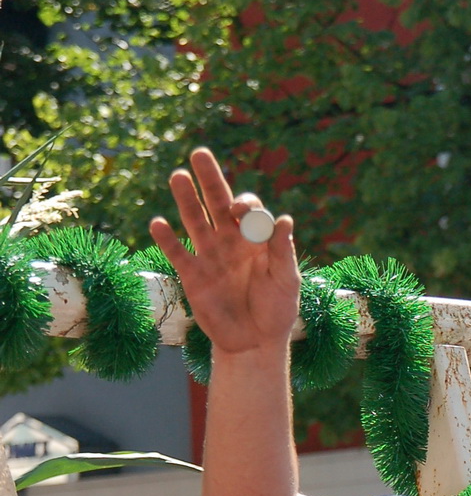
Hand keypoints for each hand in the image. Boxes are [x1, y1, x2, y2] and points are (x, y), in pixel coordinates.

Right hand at [148, 147, 301, 357]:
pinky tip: (158, 223)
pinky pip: (177, 253)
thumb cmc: (277, 310)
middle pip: (216, 203)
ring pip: (195, 221)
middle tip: (200, 153)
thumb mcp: (286, 280)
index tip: (238, 210)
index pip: (247, 209)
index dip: (243, 204)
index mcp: (255, 239)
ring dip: (186, 199)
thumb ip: (282, 251)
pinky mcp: (192, 275)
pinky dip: (166, 239)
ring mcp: (210, 256)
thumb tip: (284, 219)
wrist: (255, 342)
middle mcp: (230, 241)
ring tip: (178, 176)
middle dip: (209, 179)